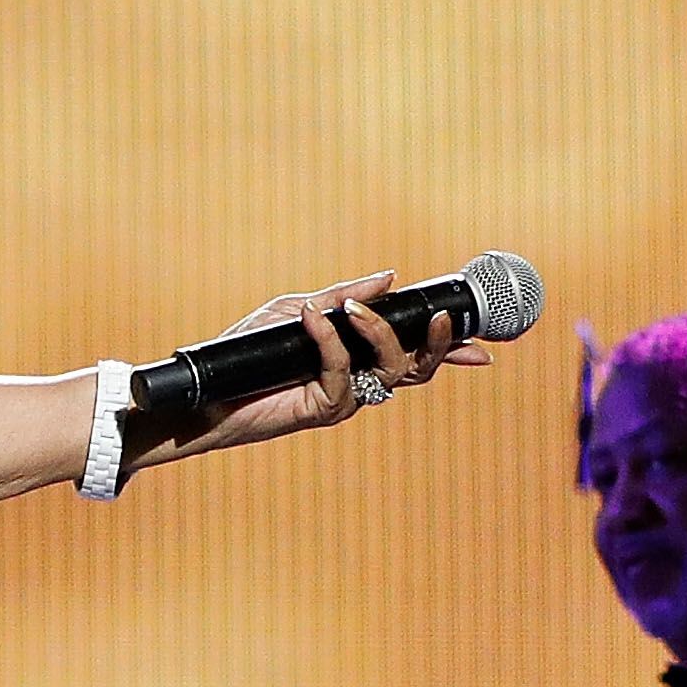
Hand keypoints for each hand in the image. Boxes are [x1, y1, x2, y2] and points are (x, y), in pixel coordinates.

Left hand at [183, 270, 490, 457]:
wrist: (205, 392)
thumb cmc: (246, 352)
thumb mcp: (296, 310)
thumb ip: (342, 295)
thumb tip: (390, 276)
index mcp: (359, 358)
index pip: (415, 353)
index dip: (451, 349)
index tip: (481, 341)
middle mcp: (359, 381)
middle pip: (418, 369)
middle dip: (438, 345)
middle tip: (438, 318)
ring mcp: (344, 399)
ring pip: (391, 372)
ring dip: (381, 334)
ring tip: (353, 310)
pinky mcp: (321, 410)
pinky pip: (341, 373)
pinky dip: (329, 340)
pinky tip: (312, 319)